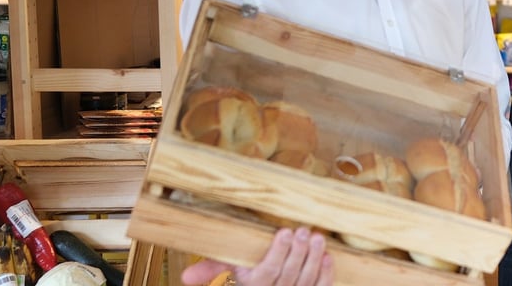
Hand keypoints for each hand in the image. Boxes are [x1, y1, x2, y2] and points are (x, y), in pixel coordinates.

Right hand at [181, 227, 333, 285]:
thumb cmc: (248, 280)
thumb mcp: (230, 274)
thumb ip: (211, 269)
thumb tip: (184, 275)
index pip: (267, 273)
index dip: (278, 253)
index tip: (284, 231)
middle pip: (289, 277)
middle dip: (298, 252)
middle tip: (304, 231)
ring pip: (307, 283)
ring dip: (314, 260)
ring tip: (317, 238)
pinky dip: (326, 274)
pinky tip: (327, 257)